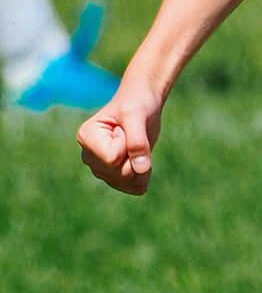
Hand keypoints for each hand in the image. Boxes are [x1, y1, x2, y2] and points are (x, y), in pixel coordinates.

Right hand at [77, 80, 162, 194]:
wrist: (143, 104)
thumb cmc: (137, 104)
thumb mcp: (137, 115)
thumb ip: (138, 141)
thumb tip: (141, 169)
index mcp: (86, 137)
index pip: (112, 159)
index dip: (127, 144)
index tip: (124, 127)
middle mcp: (89, 156)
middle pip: (119, 173)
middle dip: (135, 156)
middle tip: (133, 136)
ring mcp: (100, 168)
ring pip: (127, 182)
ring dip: (141, 166)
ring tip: (137, 146)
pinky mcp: (114, 176)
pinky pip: (135, 187)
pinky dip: (144, 176)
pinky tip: (142, 159)